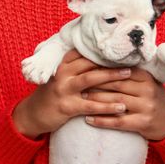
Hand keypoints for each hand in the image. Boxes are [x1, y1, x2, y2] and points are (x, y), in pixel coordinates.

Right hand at [12, 49, 133, 138]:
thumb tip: (101, 59)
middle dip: (111, 61)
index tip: (121, 49)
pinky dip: (107, 106)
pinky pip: (91, 105)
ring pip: (91, 79)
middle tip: (131, 59)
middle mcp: (62, 73)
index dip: (103, 51)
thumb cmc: (52, 94)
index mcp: (62, 64)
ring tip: (129, 75)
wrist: (33, 114)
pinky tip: (121, 108)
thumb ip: (76, 67)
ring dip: (112, 77)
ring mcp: (64, 89)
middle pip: (90, 63)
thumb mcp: (60, 77)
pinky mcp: (67, 106)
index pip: (85, 53)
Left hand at [81, 67, 164, 140]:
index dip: (102, 70)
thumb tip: (101, 59)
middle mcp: (148, 90)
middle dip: (96, 84)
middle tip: (80, 82)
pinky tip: (88, 119)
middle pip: (116, 86)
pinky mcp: (143, 123)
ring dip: (96, 101)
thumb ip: (129, 72)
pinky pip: (118, 122)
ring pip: (115, 103)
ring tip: (81, 97)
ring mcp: (146, 107)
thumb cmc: (150, 96)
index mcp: (147, 77)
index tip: (86, 68)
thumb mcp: (146, 81)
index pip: (121, 71)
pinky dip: (102, 121)